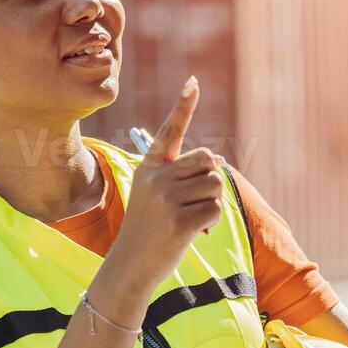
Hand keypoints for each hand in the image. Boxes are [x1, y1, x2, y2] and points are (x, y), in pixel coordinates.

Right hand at [110, 76, 223, 288]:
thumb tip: (216, 160)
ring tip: (189, 218)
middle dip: (209, 180)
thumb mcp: (156, 194)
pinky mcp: (179, 221)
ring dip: (210, 203)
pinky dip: (211, 222)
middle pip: (207, 160)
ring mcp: (166, 199)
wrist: (130, 265)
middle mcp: (156, 178)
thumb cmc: (149, 228)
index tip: (193, 82)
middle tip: (191, 201)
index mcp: (149, 167)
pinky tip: (192, 231)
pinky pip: (214, 209)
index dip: (183, 106)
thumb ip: (182, 173)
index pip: (170, 131)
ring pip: (215, 184)